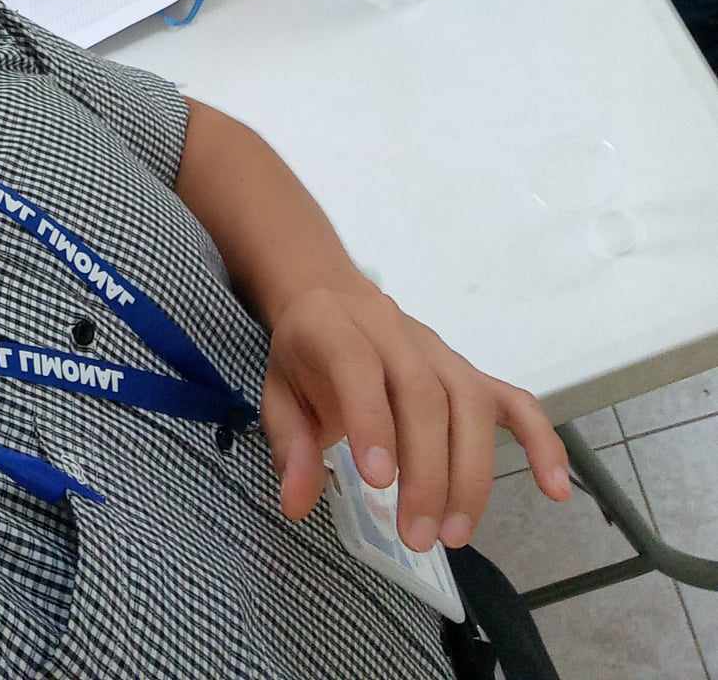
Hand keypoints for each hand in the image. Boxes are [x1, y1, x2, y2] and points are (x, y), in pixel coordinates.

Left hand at [261, 282, 570, 549]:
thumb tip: (296, 503)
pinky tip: (554, 487)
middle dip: (427, 471)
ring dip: (470, 473)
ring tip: (455, 534)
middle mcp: (394, 332)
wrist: (331, 296)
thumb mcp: (278, 390)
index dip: (372, 419)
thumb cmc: (306, 352)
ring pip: (470, 403)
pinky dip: (540, 441)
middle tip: (417, 535)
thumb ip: (289, 444)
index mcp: (335, 328)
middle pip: (425, 394)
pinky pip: (514, 400)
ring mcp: (439, 351)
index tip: (378, 481)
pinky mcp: (469, 371)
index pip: (359, 365)